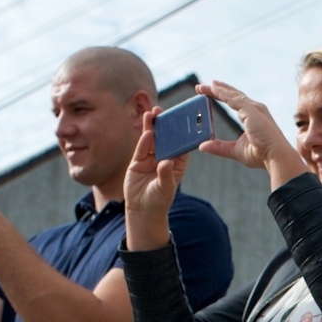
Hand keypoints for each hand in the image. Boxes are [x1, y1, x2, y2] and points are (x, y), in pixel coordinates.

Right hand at [122, 107, 189, 250]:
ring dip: (152, 127)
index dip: (182, 132)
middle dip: (165, 125)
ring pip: (152, 140)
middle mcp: (164, 157)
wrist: (142, 210)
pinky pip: (141, 148)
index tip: (183, 120)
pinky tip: (147, 131)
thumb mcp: (165, 188)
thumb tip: (165, 162)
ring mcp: (151, 158)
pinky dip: (144, 140)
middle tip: (164, 111)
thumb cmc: (158, 200)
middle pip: (166, 138)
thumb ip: (165, 175)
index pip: (181, 145)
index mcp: (177, 163)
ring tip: (152, 114)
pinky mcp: (138, 161)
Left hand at [195, 82, 306, 185]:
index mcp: (254, 116)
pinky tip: (213, 89)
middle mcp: (255, 109)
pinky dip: (222, 93)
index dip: (223, 95)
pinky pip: (233, 99)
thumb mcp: (235, 150)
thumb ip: (219, 147)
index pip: (235, 102)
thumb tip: (202, 146)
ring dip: (217, 89)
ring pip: (232, 94)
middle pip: (233, 95)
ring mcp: (254, 108)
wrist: (276, 157)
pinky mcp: (251, 110)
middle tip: (202, 86)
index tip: (211, 91)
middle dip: (218, 89)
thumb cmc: (261, 155)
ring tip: (203, 86)